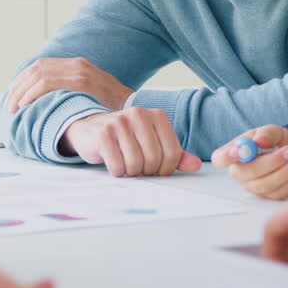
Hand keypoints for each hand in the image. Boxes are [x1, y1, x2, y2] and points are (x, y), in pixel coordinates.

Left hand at [5, 57, 133, 111]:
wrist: (132, 109)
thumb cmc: (111, 108)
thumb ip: (72, 92)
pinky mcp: (81, 80)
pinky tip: (25, 104)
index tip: (14, 95)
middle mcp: (77, 63)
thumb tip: (49, 101)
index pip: (41, 66)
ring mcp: (80, 70)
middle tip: (9, 104)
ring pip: (38, 74)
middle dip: (18, 86)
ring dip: (21, 90)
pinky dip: (31, 93)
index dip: (23, 80)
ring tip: (13, 107)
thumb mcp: (90, 94)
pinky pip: (47, 82)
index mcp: (78, 65)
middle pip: (36, 68)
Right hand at [61, 108, 201, 176]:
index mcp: (157, 116)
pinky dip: (117, 172)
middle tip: (139, 170)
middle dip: (147, 171)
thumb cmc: (127, 139)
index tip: (157, 171)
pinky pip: (117, 165)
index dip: (166, 169)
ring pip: (136, 163)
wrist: (90, 129)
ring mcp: (120, 122)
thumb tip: (196, 166)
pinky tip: (114, 164)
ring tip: (127, 166)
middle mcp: (139, 114)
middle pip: (154, 159)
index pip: (172, 152)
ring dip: (131, 172)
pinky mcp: (103, 134)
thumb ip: (175, 155)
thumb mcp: (153, 143)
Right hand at [210, 126, 287, 199]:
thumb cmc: (274, 141)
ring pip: (262, 186)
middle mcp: (240, 172)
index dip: (226, 157)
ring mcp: (252, 186)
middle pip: (244, 174)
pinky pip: (275, 194)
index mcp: (234, 153)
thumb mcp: (273, 131)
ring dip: (283, 173)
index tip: (241, 151)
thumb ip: (266, 133)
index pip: (220, 158)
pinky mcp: (267, 196)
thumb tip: (259, 141)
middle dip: (269, 163)